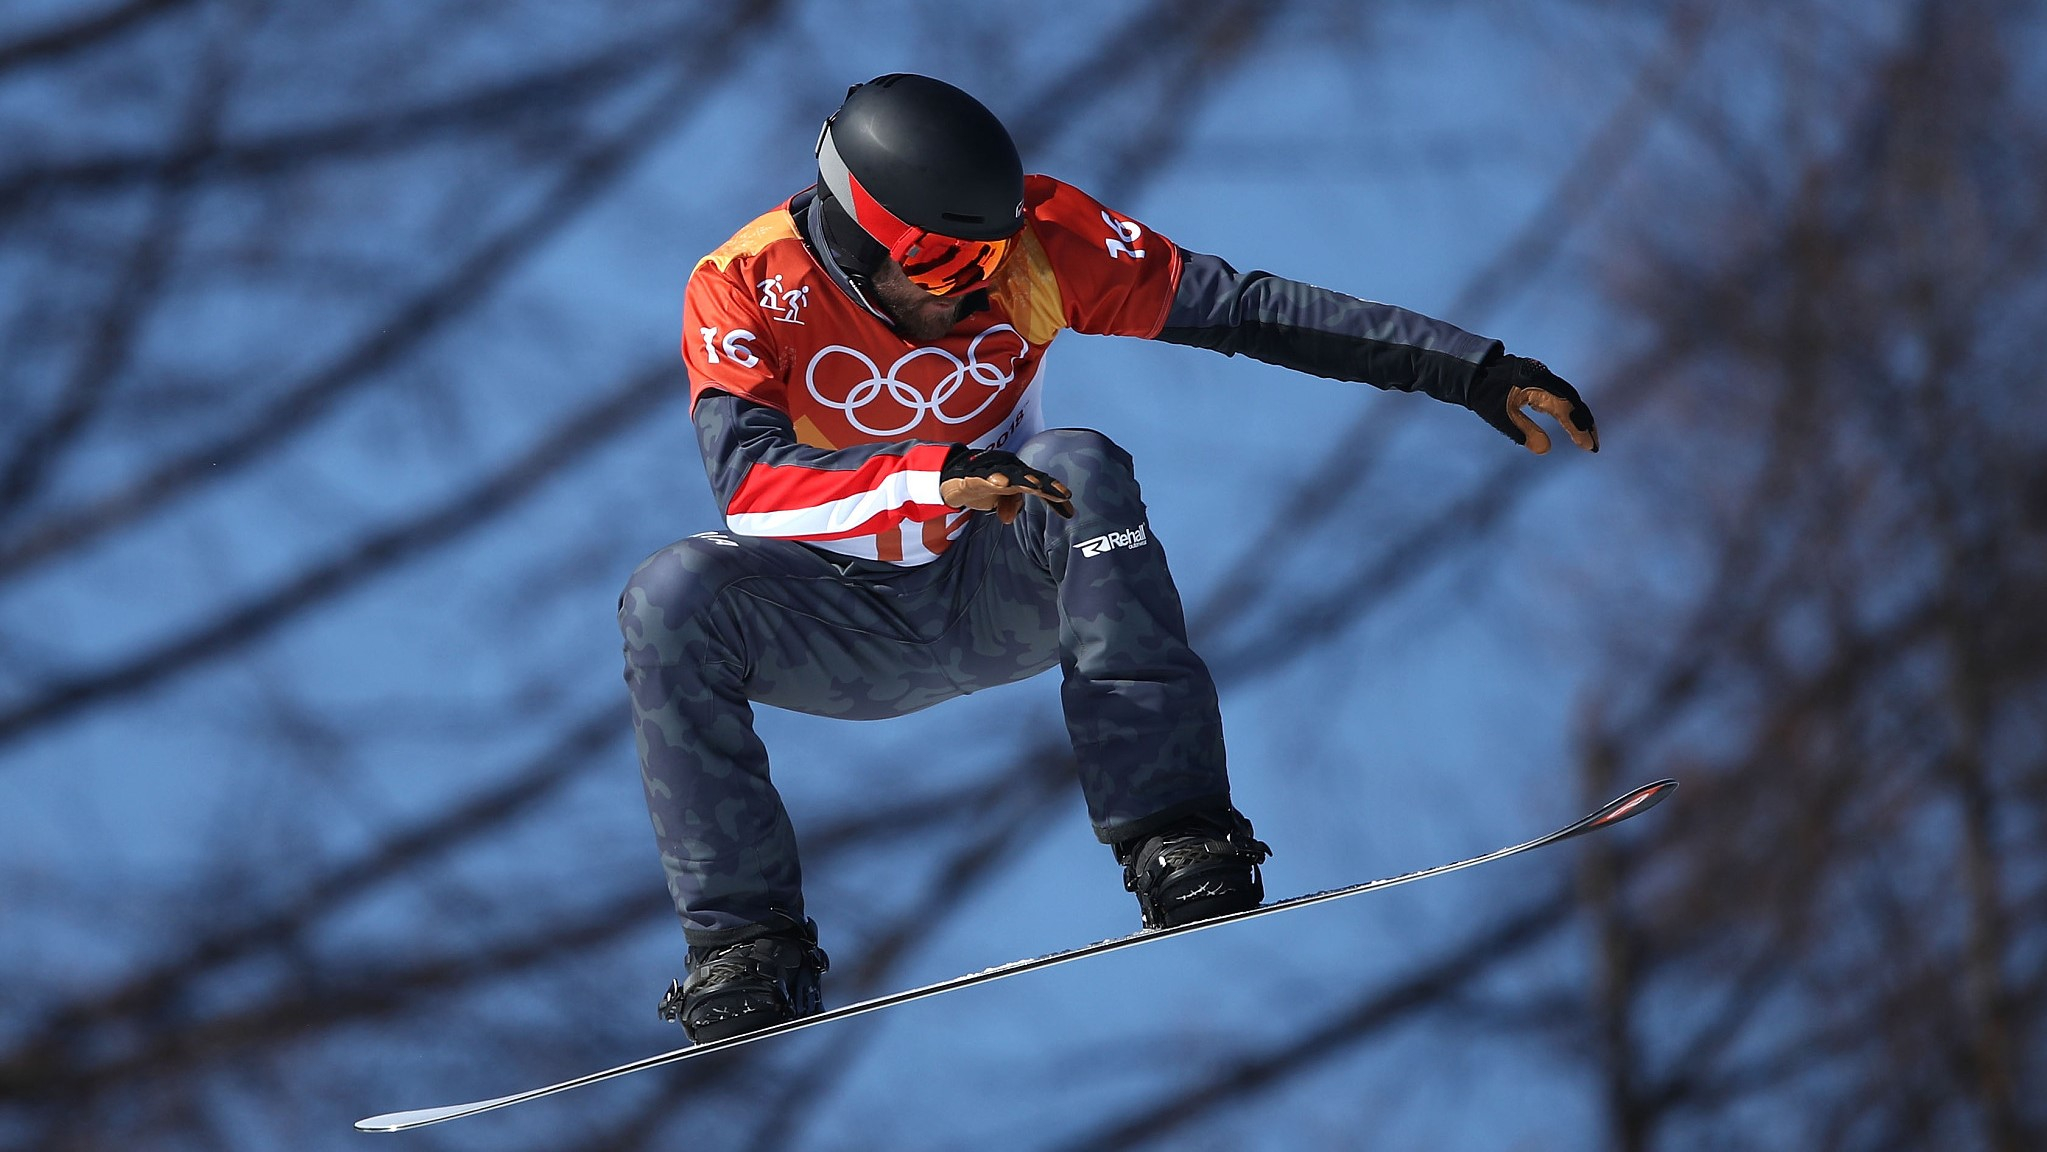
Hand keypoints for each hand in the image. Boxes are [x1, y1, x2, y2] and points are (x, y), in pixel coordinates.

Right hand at [940, 447, 1073, 522]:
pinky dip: (993, 479)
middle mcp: (1007, 469)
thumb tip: (1009, 519)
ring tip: (1037, 486)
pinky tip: (1001, 484)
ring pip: (1010, 474)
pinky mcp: (972, 476)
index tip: (1069, 504)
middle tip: (1063, 494)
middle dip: (1047, 485)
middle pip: (1030, 476)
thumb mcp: (1000, 498)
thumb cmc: (982, 485)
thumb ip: (1011, 505)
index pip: (1040, 483)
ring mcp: (990, 471)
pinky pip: (983, 477)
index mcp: (1017, 475)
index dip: (1054, 493)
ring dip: (1024, 479)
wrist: (951, 477)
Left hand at [1467, 354, 1598, 454]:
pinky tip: (1567, 421)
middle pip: (1573, 401)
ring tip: (1585, 435)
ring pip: (1567, 396)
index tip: (1588, 446)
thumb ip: (1524, 431)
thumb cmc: (1483, 394)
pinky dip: (1565, 408)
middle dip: (1584, 423)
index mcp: (1538, 384)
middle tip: (1593, 444)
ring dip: (1577, 416)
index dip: (1579, 428)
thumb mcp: (1501, 416)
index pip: (1566, 409)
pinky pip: (1557, 393)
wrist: (1471, 371)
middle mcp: (1544, 377)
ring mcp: (1541, 376)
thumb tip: (1545, 450)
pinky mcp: (1536, 378)